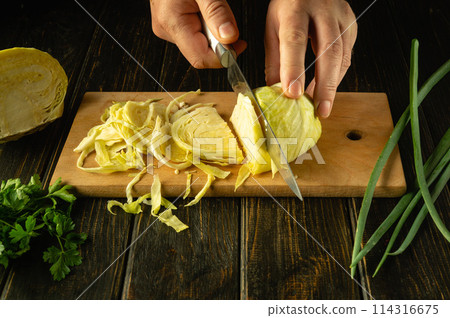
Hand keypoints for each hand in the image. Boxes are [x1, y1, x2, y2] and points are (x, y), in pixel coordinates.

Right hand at [150, 0, 246, 67]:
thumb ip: (217, 13)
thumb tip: (230, 38)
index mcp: (172, 23)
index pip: (200, 58)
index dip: (222, 56)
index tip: (239, 45)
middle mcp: (167, 30)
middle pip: (200, 53)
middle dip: (219, 42)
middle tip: (226, 19)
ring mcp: (168, 28)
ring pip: (199, 44)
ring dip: (213, 33)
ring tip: (211, 8)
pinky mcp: (172, 25)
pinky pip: (194, 34)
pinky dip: (207, 26)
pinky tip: (205, 11)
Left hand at [265, 0, 356, 117]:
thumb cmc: (289, 7)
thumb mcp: (273, 28)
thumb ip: (274, 60)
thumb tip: (275, 92)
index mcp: (295, 9)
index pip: (295, 40)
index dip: (294, 68)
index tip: (293, 93)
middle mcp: (321, 10)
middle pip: (327, 50)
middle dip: (324, 85)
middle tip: (319, 110)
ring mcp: (340, 16)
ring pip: (341, 54)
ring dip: (332, 84)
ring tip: (322, 106)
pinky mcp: (351, 24)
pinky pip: (347, 55)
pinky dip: (338, 75)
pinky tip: (328, 88)